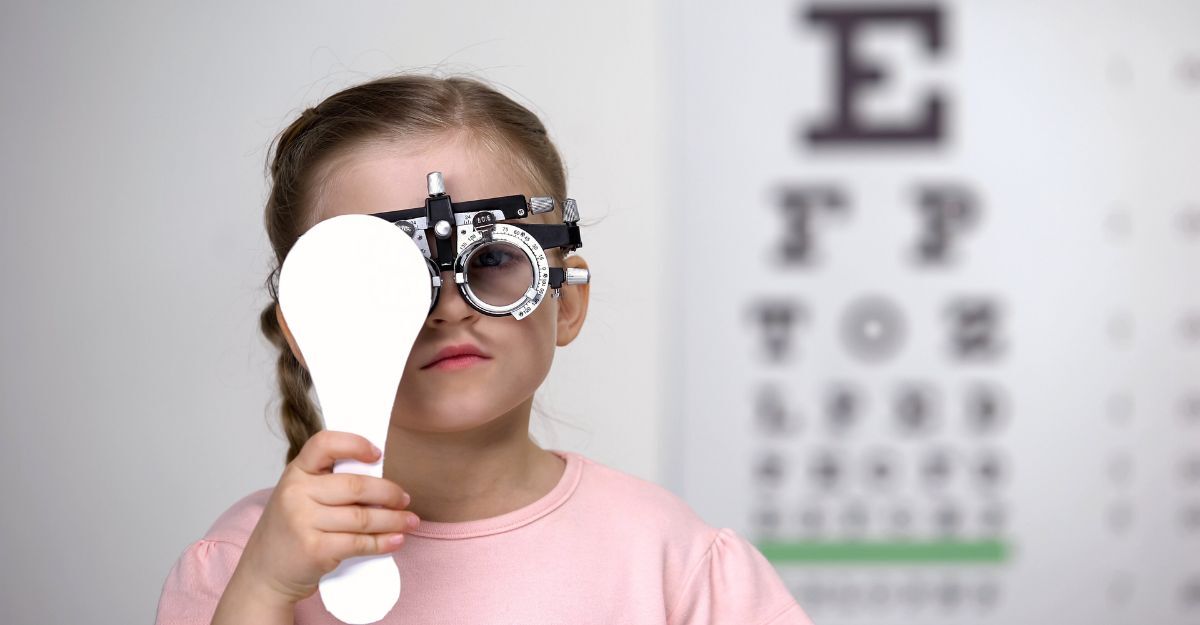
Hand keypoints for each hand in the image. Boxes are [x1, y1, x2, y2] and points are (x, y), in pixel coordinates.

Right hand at [234, 430, 417, 605]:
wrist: (264, 573)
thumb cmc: (290, 530)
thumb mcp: (299, 496)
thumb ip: (329, 483)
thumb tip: (382, 479)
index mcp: (295, 472)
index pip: (325, 444)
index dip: (355, 444)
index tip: (377, 454)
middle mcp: (296, 493)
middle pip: (356, 486)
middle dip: (389, 493)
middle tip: (404, 499)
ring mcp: (303, 522)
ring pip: (363, 517)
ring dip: (394, 520)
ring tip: (409, 521)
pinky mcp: (315, 550)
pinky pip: (359, 542)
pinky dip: (383, 542)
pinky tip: (396, 540)